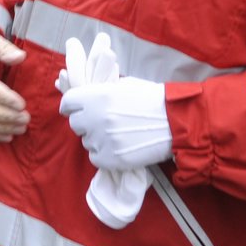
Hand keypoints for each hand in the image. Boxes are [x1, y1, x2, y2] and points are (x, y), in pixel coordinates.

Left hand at [58, 47, 171, 171]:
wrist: (177, 122)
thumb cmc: (154, 100)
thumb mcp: (125, 86)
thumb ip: (102, 91)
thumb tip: (86, 94)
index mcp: (98, 96)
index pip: (67, 103)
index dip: (71, 106)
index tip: (74, 109)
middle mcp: (96, 118)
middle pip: (75, 124)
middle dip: (85, 123)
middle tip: (100, 123)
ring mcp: (103, 140)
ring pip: (86, 142)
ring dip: (96, 139)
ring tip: (117, 135)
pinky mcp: (112, 159)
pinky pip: (95, 158)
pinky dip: (103, 155)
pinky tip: (119, 147)